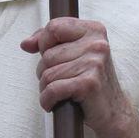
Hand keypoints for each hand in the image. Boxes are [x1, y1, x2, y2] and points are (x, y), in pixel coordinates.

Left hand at [22, 17, 138, 137]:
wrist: (112, 111)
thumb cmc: (89, 80)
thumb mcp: (73, 54)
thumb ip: (48, 43)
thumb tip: (26, 44)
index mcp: (94, 30)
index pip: (54, 26)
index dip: (43, 42)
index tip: (47, 55)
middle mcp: (97, 44)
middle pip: (47, 54)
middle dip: (45, 71)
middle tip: (60, 80)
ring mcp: (95, 63)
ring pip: (47, 73)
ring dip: (45, 87)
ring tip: (60, 92)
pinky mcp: (90, 83)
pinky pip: (53, 89)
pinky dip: (47, 100)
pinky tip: (53, 103)